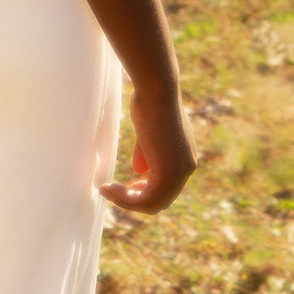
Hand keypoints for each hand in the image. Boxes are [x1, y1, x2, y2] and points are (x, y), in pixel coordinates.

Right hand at [100, 86, 197, 213]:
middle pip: (161, 200)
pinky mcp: (167, 174)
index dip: (144, 191)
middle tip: (113, 191)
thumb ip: (146, 153)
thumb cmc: (150, 102)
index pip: (167, 188)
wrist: (156, 91)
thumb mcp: (147, 132)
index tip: (126, 185)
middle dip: (135, 199)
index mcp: (185, 157)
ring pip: (152, 203)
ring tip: (107, 190)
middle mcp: (187, 168)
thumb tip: (139, 171)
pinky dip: (125, 198)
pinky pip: (145, 199)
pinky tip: (108, 188)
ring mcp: (180, 173)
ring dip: (126, 200)